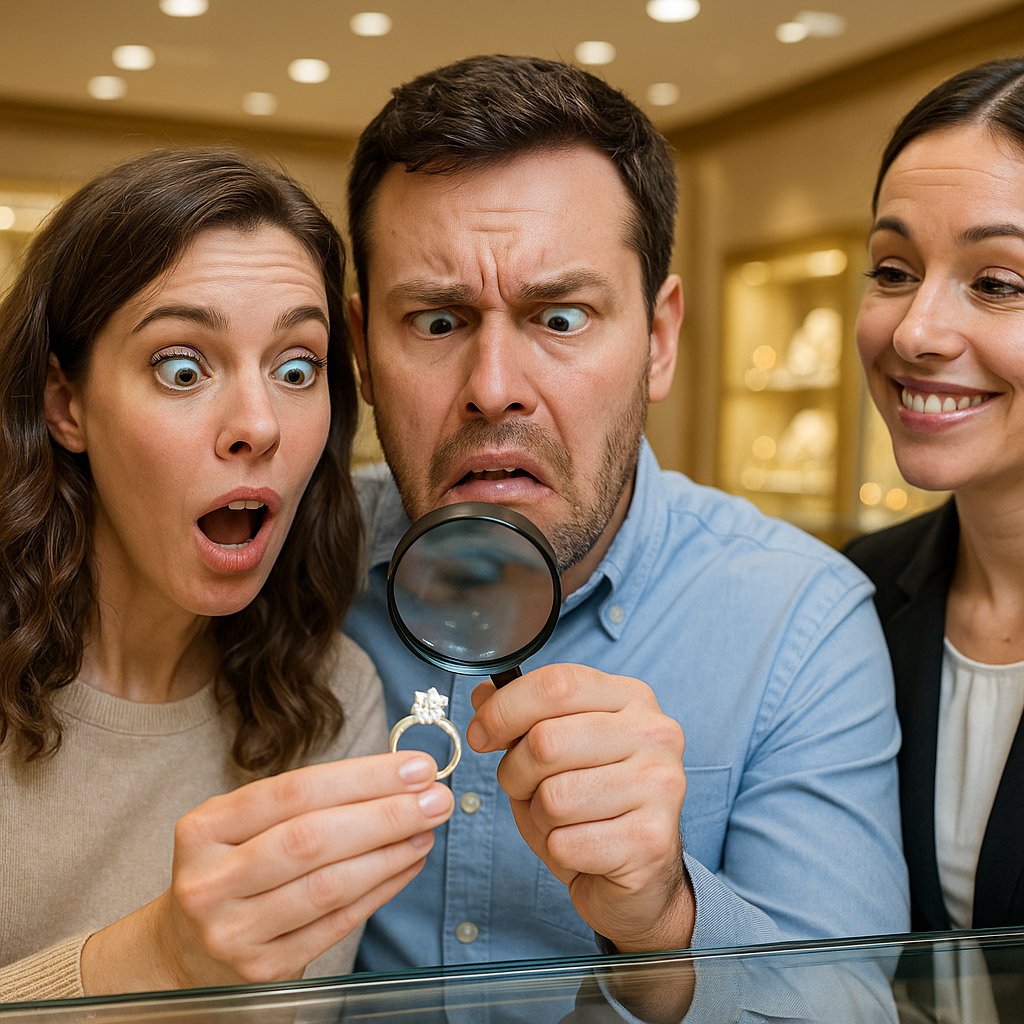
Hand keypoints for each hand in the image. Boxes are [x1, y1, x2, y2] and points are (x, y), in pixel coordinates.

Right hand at [80, 752, 452, 992]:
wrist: (186, 944)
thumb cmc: (235, 863)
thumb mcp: (245, 821)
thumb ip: (311, 797)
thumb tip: (400, 776)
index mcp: (204, 830)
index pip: (292, 792)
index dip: (361, 778)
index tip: (414, 766)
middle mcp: (211, 882)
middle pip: (311, 840)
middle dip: (385, 814)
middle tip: (436, 797)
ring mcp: (234, 932)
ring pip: (328, 886)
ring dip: (390, 853)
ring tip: (427, 829)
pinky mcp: (264, 970)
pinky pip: (336, 924)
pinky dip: (380, 890)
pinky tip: (407, 863)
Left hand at [467, 664, 693, 952]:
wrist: (642, 875)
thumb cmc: (590, 803)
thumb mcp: (555, 748)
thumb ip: (522, 717)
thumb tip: (482, 695)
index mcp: (630, 698)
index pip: (557, 684)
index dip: (504, 709)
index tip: (480, 735)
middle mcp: (654, 734)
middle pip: (547, 742)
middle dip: (515, 772)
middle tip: (524, 788)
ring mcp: (660, 785)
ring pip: (554, 798)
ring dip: (538, 817)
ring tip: (561, 821)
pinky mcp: (652, 840)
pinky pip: (566, 843)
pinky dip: (557, 851)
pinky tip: (581, 849)